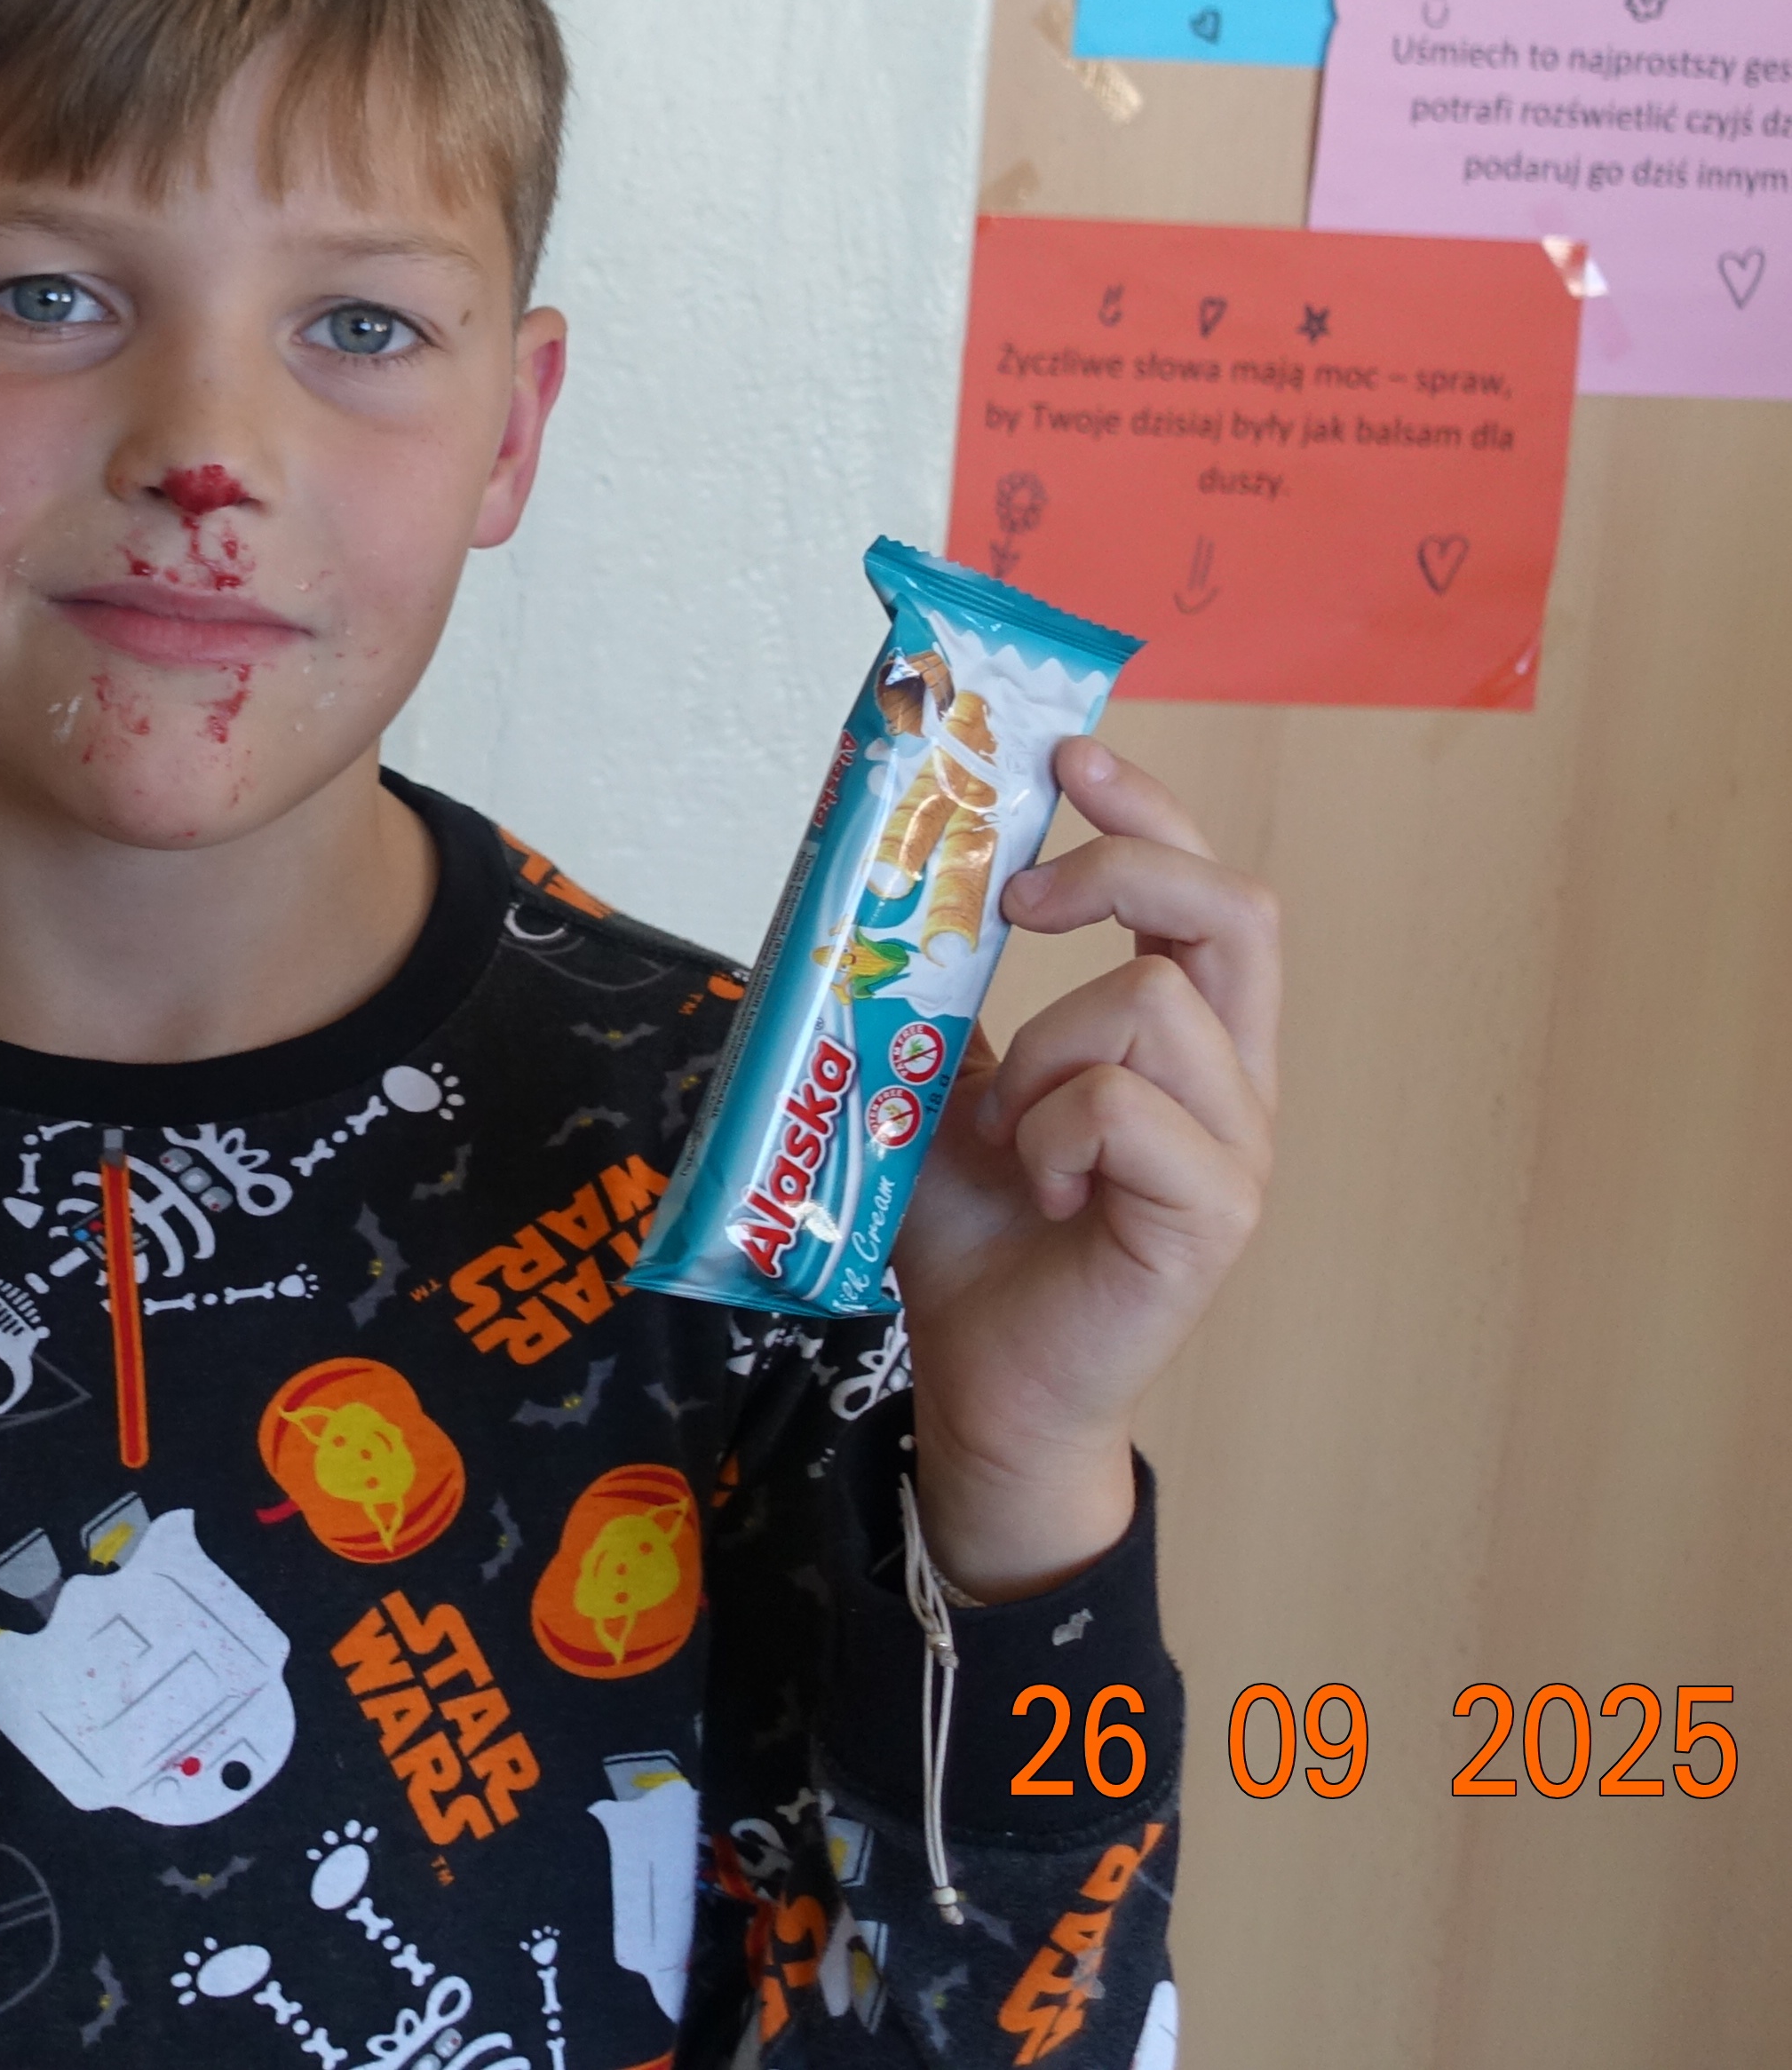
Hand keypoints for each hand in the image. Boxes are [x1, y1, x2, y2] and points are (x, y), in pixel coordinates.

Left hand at [890, 738, 1279, 1594]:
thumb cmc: (977, 1232)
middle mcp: (1236, 1080)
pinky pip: (1127, 1108)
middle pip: (1239, 911)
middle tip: (1016, 905)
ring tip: (1012, 1132)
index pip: (1206, 888)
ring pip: (1155, 1006)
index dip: (1150, 809)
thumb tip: (890, 897)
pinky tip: (1035, 1187)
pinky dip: (1052, 1132)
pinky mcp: (1215, 1213)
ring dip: (1050, 1051)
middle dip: (1123, 870)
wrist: (985, 1376)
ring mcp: (1238, 1147)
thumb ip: (953, 1003)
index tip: (1068, 753)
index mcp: (1186, 1038)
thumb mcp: (947, 1087)